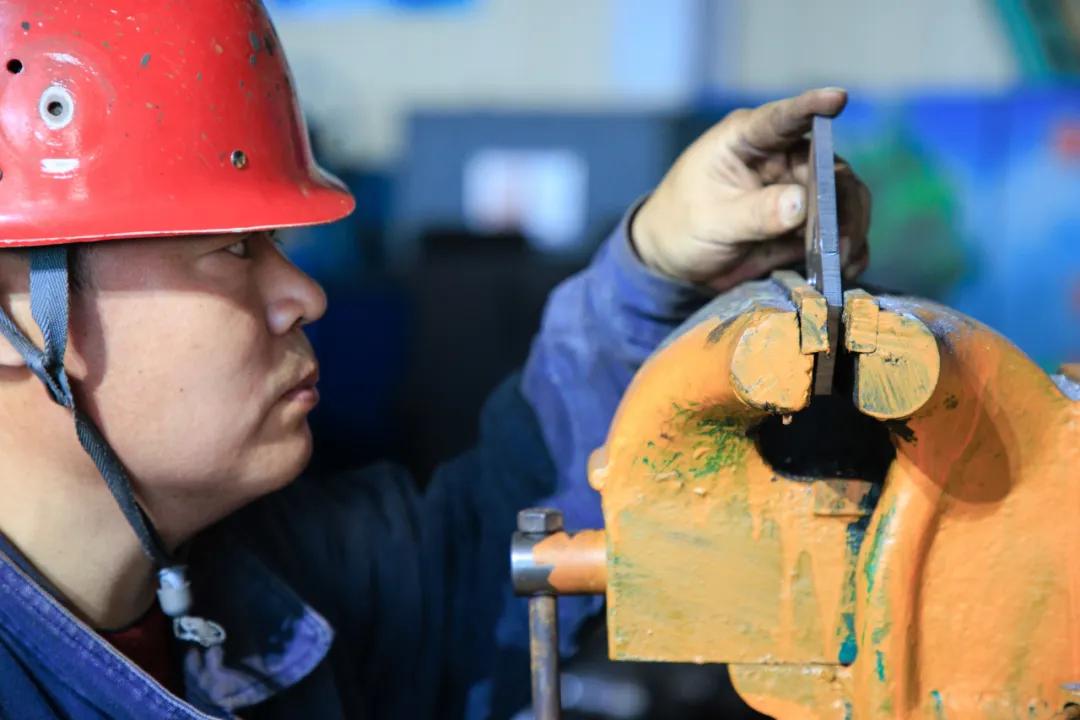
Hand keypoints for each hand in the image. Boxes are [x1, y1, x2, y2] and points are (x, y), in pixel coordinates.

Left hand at [631, 88, 870, 291]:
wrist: (674, 261)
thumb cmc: (681, 226)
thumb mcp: (712, 221)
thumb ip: (755, 212)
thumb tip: (800, 203)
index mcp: (747, 140)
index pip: (784, 118)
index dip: (812, 106)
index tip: (838, 98)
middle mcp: (780, 157)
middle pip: (828, 168)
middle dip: (840, 202)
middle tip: (841, 238)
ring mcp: (796, 189)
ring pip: (842, 199)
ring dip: (849, 228)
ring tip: (843, 259)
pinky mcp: (805, 223)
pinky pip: (838, 231)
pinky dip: (848, 250)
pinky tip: (848, 268)